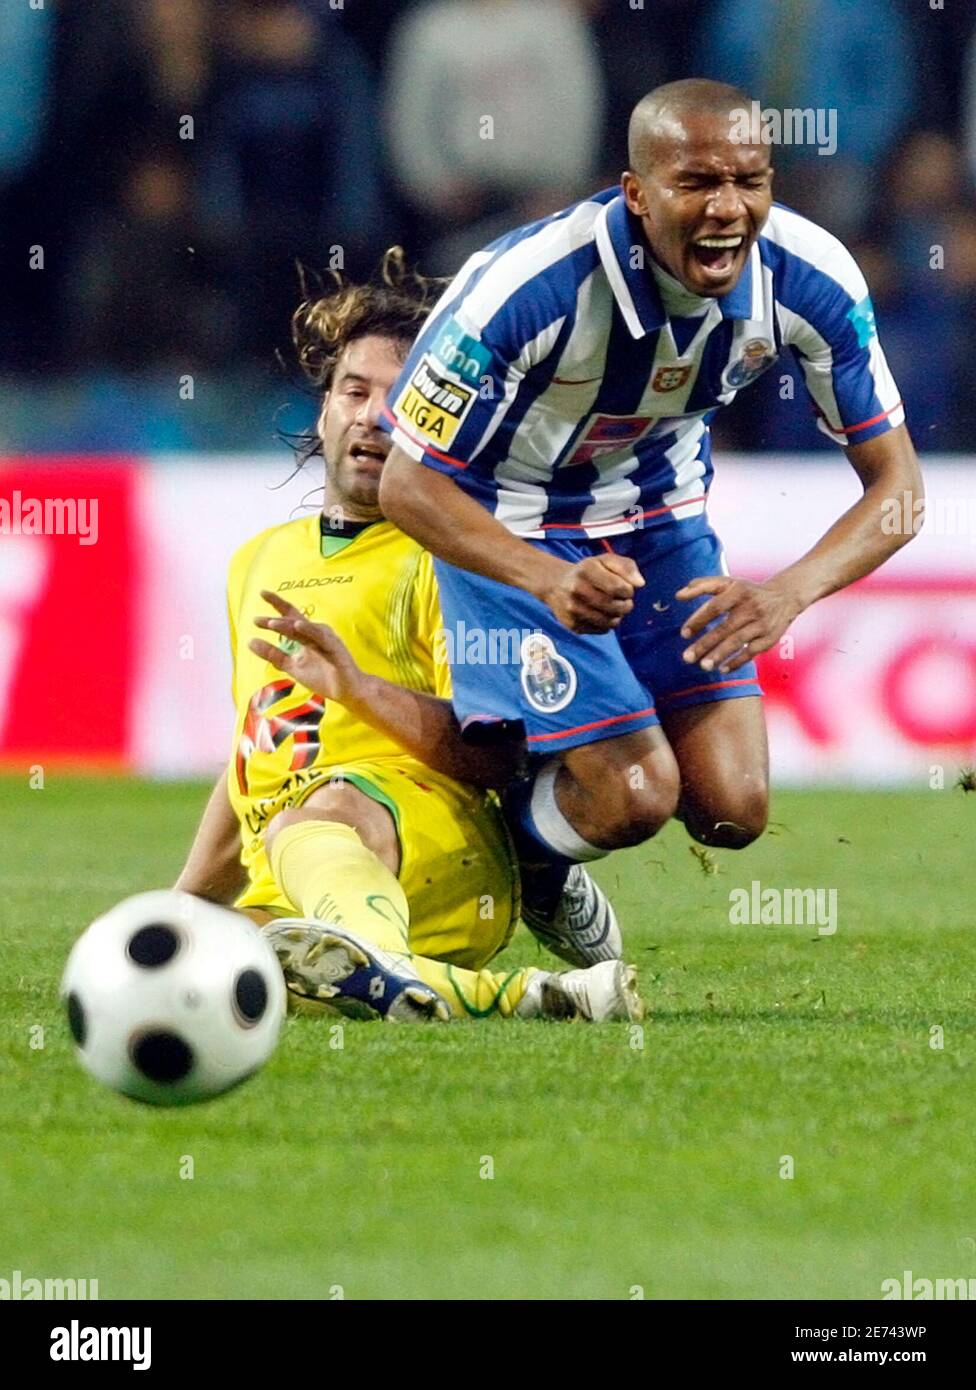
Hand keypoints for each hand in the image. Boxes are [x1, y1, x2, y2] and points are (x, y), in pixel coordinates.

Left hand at [249, 590, 364, 703]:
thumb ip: (272, 654)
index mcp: (307, 635)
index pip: (290, 615)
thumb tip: (250, 641)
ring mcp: (326, 639)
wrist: (347, 692)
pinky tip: (298, 625)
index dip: (276, 604)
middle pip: (294, 620)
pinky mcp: (335, 648)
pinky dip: (309, 630)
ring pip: (304, 628)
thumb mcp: (292, 666)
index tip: (261, 593)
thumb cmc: (324, 677)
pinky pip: (320, 638)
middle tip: (256, 619)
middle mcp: (317, 632)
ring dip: (287, 625)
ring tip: (271, 623)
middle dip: (275, 618)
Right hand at [540, 554, 644, 633]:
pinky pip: (601, 630)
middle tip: (624, 601)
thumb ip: (627, 566)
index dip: (628, 590)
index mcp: (586, 570)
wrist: (556, 585)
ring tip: (615, 607)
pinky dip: (607, 624)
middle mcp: (576, 590)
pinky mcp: (573, 625)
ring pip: (609, 621)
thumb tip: (640, 583)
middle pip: (614, 606)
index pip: (617, 587)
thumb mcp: (606, 560)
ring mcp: (572, 610)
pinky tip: (602, 614)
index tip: (626, 589)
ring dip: (618, 616)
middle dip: (626, 605)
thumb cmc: (588, 572)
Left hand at [677, 576, 802, 672]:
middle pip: (725, 628)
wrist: (785, 597)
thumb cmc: (747, 591)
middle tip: (687, 657)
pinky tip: (722, 669)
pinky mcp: (769, 638)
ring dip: (719, 655)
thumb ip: (702, 586)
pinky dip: (737, 662)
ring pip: (738, 642)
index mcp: (738, 591)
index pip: (715, 607)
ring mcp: (761, 624)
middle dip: (705, 644)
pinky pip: (751, 652)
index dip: (699, 620)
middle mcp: (751, 607)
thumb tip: (678, 596)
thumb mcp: (728, 583)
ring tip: (703, 666)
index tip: (684, 634)